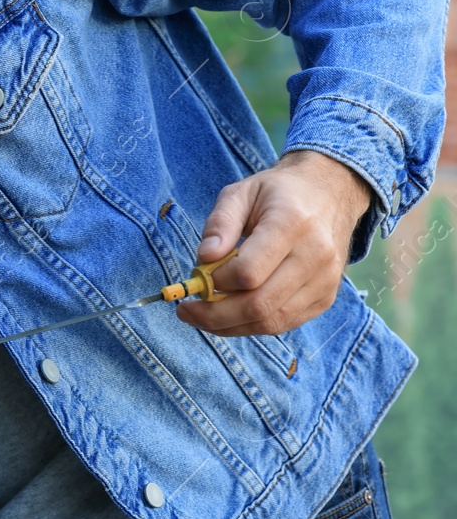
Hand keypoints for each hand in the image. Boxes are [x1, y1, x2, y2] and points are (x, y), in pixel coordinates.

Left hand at [177, 149, 372, 336]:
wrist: (332, 193)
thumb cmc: (280, 192)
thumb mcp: (242, 192)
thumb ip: (219, 223)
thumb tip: (204, 258)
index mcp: (292, 225)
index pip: (248, 272)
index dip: (215, 282)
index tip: (197, 278)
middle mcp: (315, 256)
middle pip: (259, 305)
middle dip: (214, 316)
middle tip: (186, 311)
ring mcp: (325, 281)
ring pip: (271, 322)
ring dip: (230, 326)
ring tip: (204, 315)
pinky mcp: (326, 297)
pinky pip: (284, 323)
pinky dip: (252, 325)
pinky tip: (232, 314)